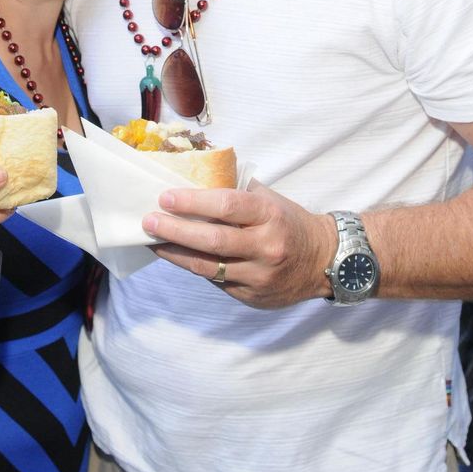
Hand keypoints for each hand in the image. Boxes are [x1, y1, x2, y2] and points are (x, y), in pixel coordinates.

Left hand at [142, 181, 334, 307]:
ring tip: (153, 242)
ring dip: (174, 254)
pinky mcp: (253, 296)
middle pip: (212, 240)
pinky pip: (216, 282)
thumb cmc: (289, 222)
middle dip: (175, 230)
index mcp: (270, 215)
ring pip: (208, 267)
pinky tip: (177, 257)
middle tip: (148, 221)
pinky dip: (193, 268)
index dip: (193, 202)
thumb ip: (237, 189)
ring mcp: (259, 275)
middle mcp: (266, 246)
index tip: (165, 197)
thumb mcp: (270, 199)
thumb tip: (195, 175)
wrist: (324, 261)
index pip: (226, 205)